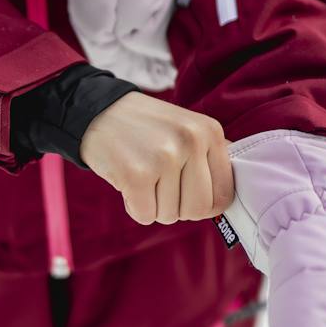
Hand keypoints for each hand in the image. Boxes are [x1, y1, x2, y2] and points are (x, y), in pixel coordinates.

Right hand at [80, 92, 233, 225]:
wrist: (98, 111)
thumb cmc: (146, 128)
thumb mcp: (187, 130)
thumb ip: (210, 160)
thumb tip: (227, 199)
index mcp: (209, 131)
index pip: (224, 195)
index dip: (202, 203)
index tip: (185, 191)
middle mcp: (191, 141)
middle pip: (198, 210)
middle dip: (177, 207)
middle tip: (160, 184)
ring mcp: (164, 157)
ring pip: (170, 215)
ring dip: (153, 204)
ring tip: (142, 173)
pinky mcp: (137, 174)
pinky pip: (145, 216)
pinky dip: (134, 206)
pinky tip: (128, 181)